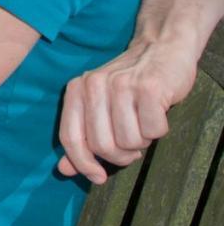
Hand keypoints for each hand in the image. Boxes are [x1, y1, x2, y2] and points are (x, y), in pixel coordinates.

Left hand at [56, 37, 198, 183]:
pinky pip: (153, 131)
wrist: (161, 48)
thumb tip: (64, 170)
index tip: (98, 177)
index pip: (70, 138)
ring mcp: (121, 85)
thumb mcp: (98, 105)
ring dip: (141, 142)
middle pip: (102, 146)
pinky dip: (158, 130)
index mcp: (76, 90)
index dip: (82, 163)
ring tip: (143, 123)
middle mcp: (93, 85)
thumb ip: (80, 136)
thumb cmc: (129, 84)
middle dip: (121, 156)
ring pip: (129, 142)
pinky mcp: (148, 88)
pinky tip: (157, 112)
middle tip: (131, 145)